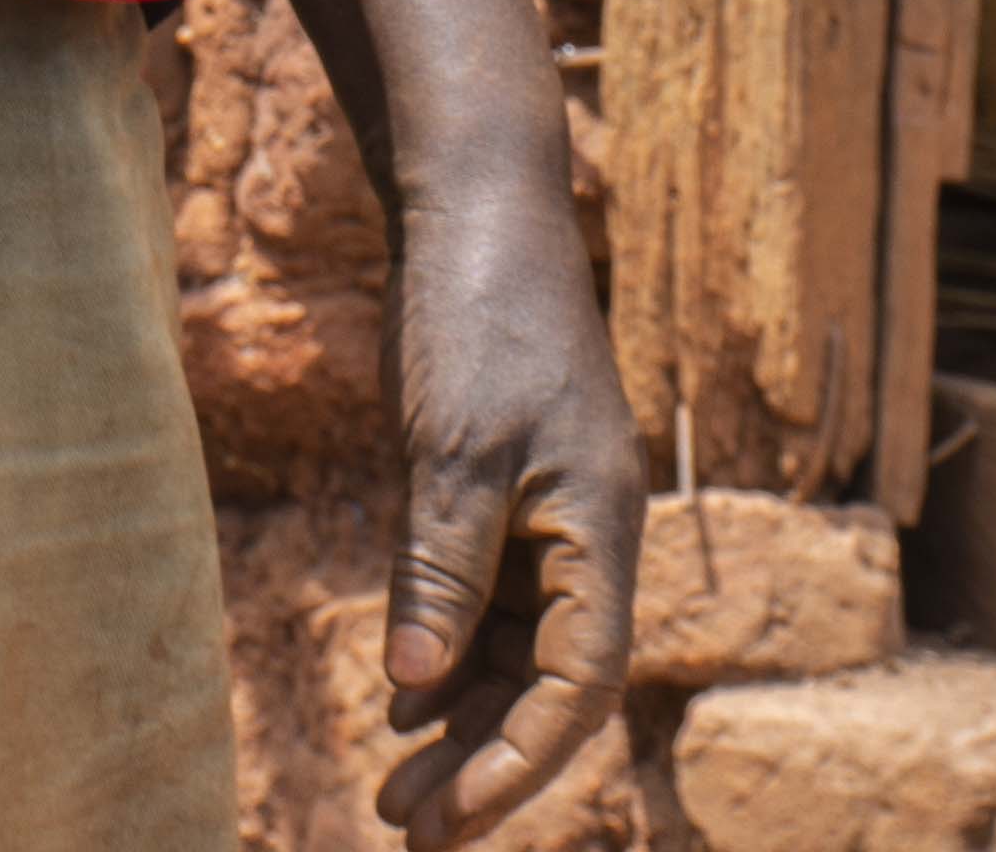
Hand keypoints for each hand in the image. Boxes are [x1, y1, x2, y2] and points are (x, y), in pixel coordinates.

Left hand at [373, 162, 646, 844]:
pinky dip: (449, 651)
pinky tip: (403, 698)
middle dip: (482, 761)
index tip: (447, 821)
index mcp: (600, 530)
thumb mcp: (454, 452)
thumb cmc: (478, 317)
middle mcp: (585, 533)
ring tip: (396, 786)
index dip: (517, 763)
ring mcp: (546, 511)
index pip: (577, 686)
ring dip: (461, 718)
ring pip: (516, 647)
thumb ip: (440, 573)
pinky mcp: (502, 487)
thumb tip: (417, 689)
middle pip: (548, 682)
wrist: (478, 206)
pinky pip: (488, 598)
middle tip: (405, 828)